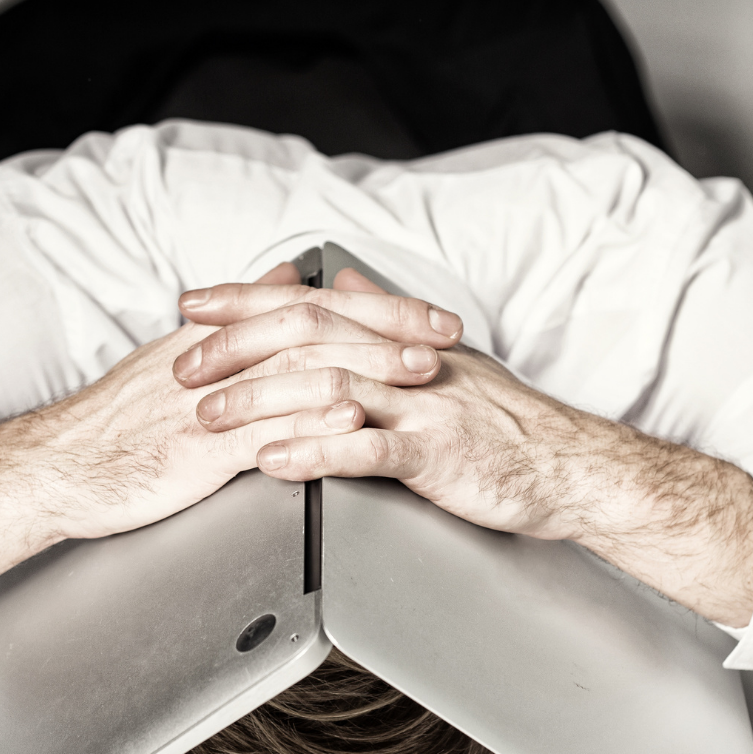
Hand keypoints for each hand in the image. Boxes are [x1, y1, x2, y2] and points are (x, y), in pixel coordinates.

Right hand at [0, 263, 461, 609]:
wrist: (55, 468)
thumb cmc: (117, 424)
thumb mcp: (178, 356)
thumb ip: (239, 315)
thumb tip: (287, 273)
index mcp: (219, 337)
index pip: (311, 304)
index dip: (378, 309)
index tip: (430, 315)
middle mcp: (219, 359)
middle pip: (318, 327)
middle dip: (391, 331)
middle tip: (446, 336)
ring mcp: (210, 403)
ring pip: (300, 372)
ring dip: (368, 369)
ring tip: (419, 375)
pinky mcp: (197, 450)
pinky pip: (262, 429)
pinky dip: (311, 419)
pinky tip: (349, 419)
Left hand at [182, 271, 752, 625]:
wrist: (570, 468)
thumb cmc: (505, 425)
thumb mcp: (444, 361)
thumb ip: (386, 323)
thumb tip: (344, 285)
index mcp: (400, 338)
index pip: (311, 303)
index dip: (246, 301)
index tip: (193, 303)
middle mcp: (406, 361)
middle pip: (308, 334)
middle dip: (235, 346)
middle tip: (181, 364)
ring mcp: (421, 405)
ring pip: (327, 386)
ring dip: (260, 400)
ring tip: (208, 416)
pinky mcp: (436, 454)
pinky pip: (366, 449)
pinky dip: (314, 451)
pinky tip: (273, 461)